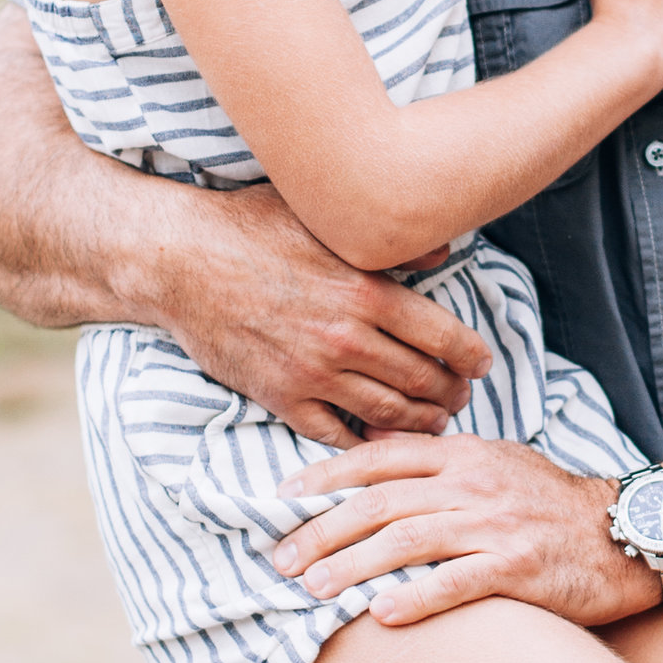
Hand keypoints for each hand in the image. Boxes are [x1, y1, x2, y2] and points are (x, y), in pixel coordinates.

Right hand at [161, 182, 491, 446]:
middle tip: (460, 397)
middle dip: (452, 394)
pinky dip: (365, 444)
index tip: (481, 365)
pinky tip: (379, 443)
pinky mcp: (281, 396)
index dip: (472, 357)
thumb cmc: (250, 227)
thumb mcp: (324, 218)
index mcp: (368, 290)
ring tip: (433, 423)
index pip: (444, 337)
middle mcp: (348, 337)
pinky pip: (336, 434)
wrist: (180, 259)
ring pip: (388, 414)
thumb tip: (443, 254)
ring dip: (420, 424)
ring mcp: (314, 372)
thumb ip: (389, 242)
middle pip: (423, 381)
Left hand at [275, 434, 658, 626]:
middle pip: (381, 502)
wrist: (631, 532)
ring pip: (408, 540)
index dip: (325, 477)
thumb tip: (373, 460)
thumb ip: (440, 463)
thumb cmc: (555, 506)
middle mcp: (474, 484)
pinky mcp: (522, 567)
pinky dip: (417, 598)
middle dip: (323, 531)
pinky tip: (381, 615)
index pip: (379, 457)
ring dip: (353, 566)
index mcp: (464, 454)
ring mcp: (498, 525)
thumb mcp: (498, 464)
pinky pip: (459, 582)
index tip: (280, 500)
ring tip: (312, 590)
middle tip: (280, 560)